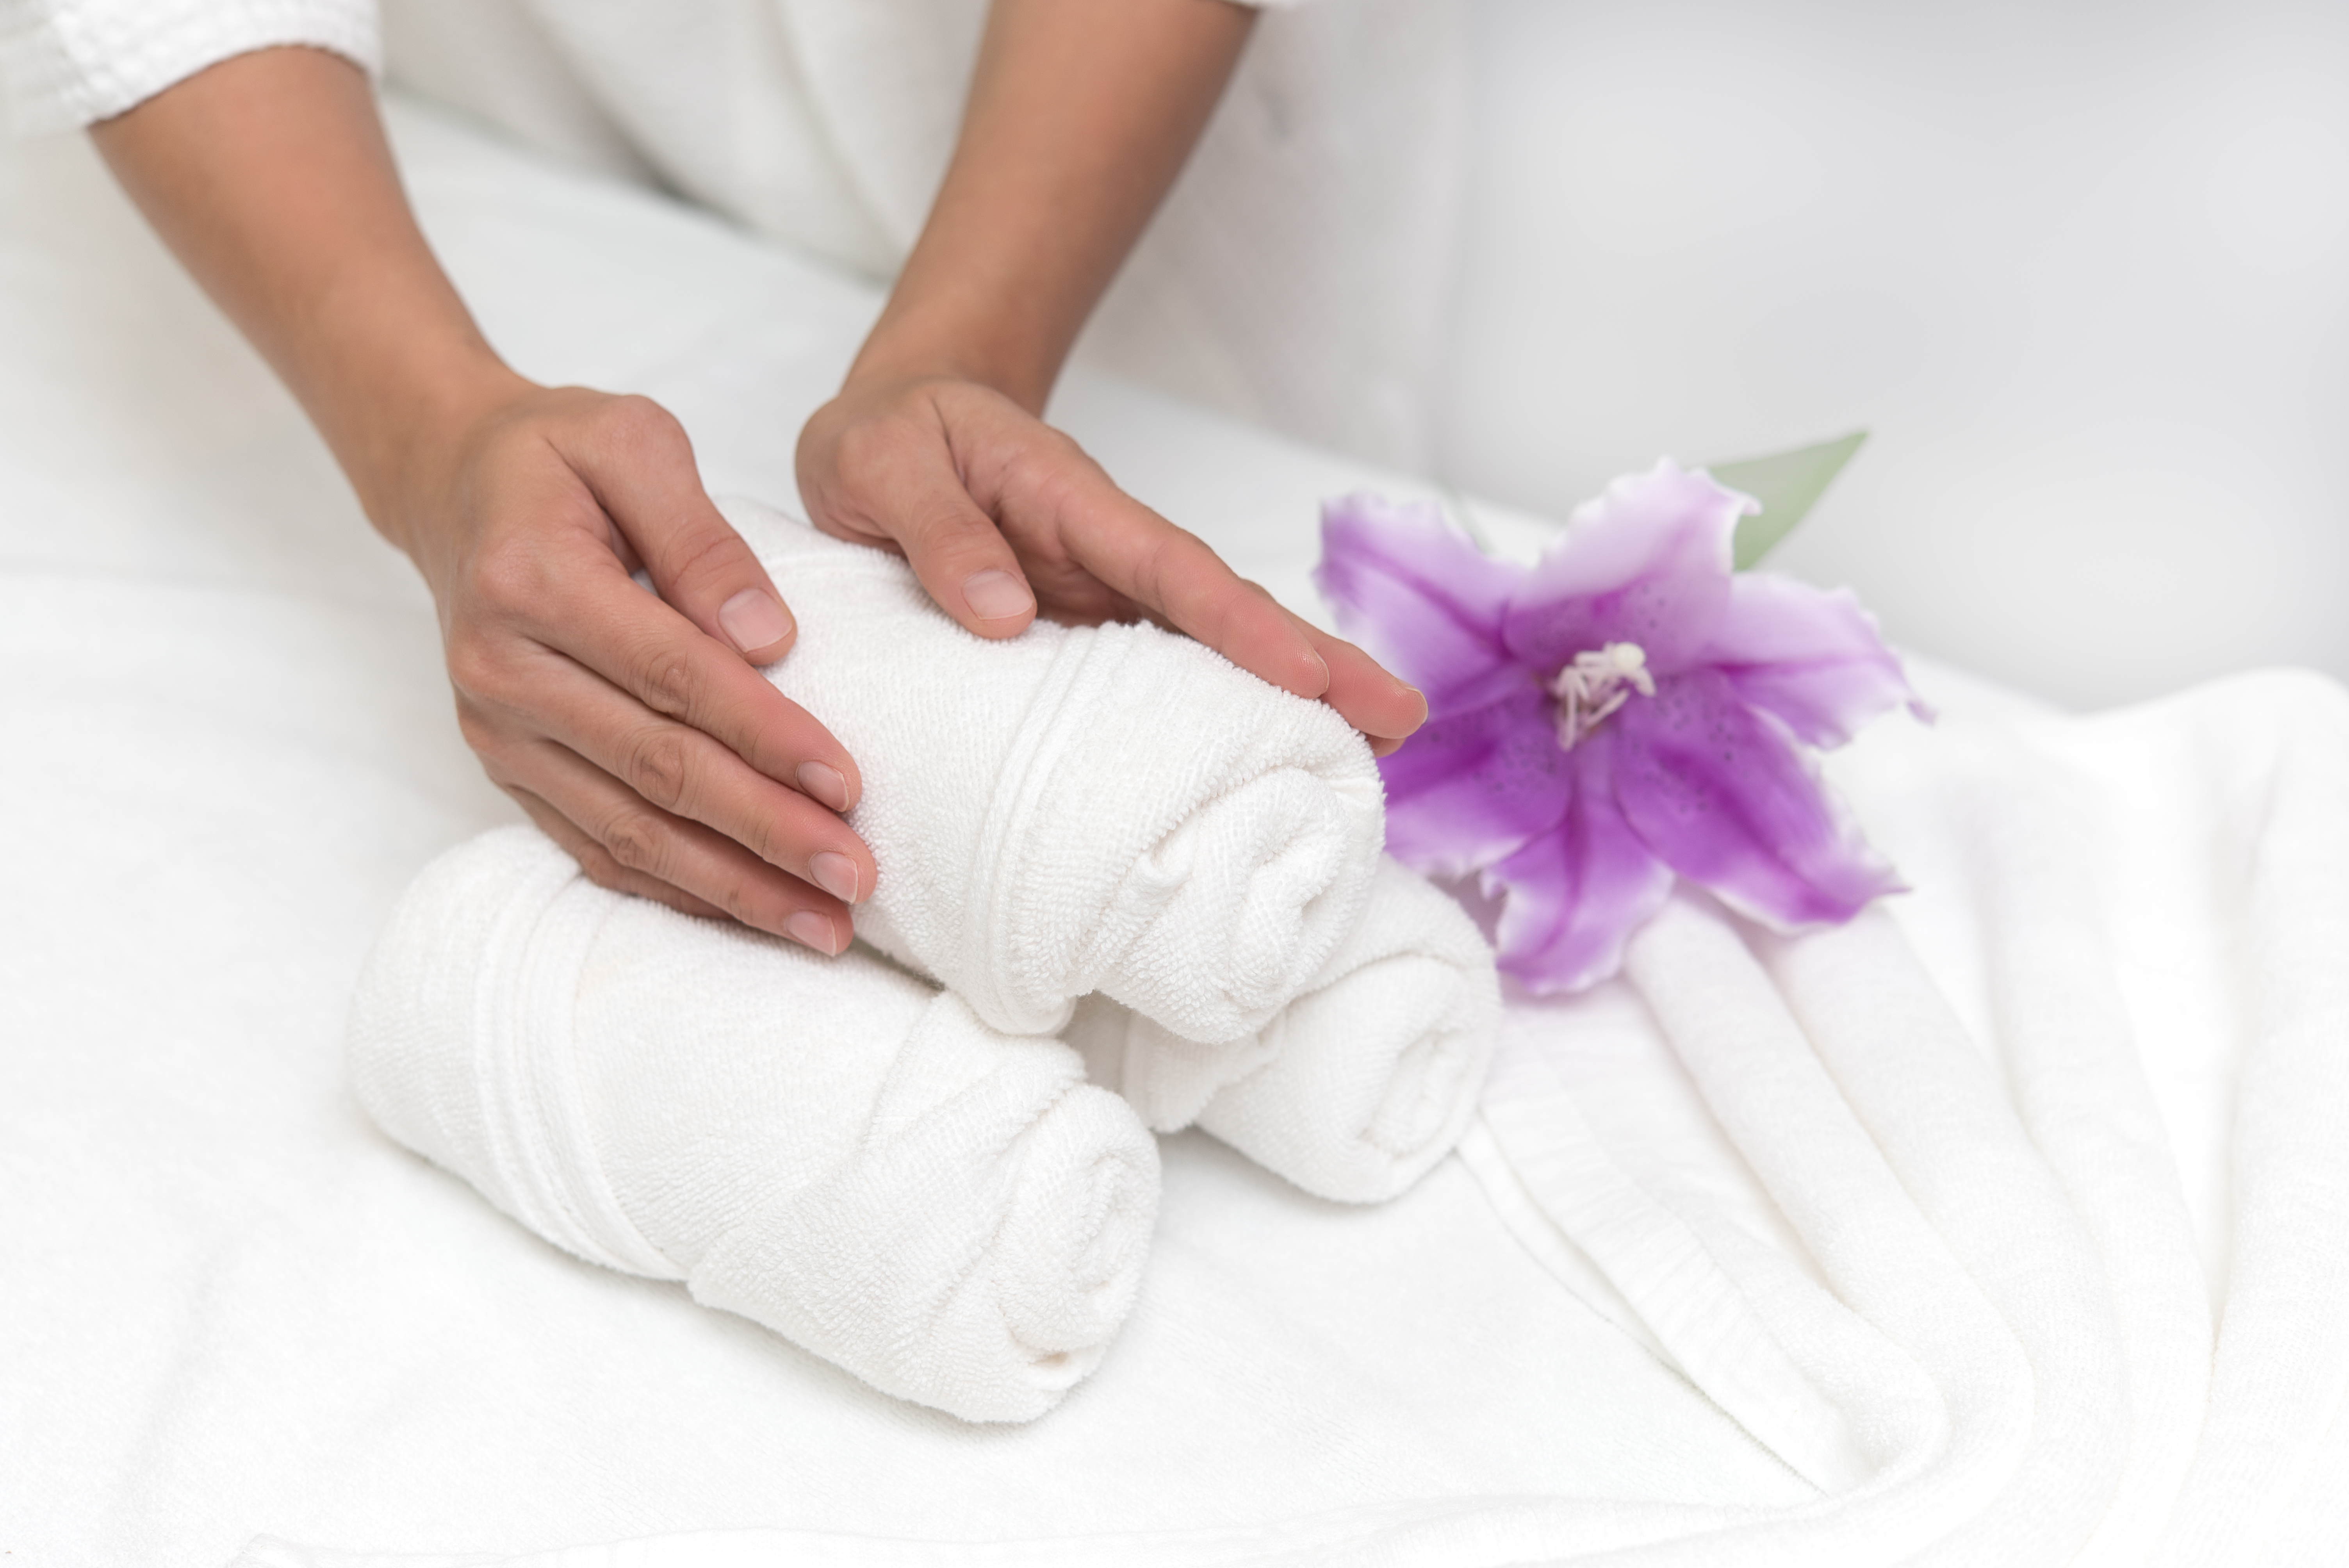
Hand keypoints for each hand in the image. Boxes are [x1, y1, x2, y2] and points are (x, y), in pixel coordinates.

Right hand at [394, 375, 875, 952]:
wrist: (451, 485)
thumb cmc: (559, 455)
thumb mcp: (633, 440)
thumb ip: (703, 537)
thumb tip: (770, 638)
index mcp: (534, 581)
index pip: (674, 676)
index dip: (765, 735)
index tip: (848, 783)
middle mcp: (503, 669)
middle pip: (658, 770)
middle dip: (767, 833)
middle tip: (859, 877)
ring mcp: (498, 731)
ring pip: (630, 830)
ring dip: (733, 886)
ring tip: (826, 925)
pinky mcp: (506, 768)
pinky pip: (596, 847)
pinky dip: (675, 890)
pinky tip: (749, 916)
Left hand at [796, 374, 1427, 753]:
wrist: (882, 438)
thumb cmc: (886, 442)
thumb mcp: (876, 461)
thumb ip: (934, 528)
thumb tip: (1001, 613)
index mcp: (1071, 499)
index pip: (1168, 564)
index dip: (1238, 622)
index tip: (1305, 674)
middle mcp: (1109, 553)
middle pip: (1225, 609)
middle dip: (1315, 664)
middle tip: (1401, 720)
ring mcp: (1106, 599)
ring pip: (1212, 650)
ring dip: (1292, 698)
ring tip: (1374, 757)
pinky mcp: (1090, 636)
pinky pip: (1163, 682)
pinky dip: (1221, 717)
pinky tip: (1269, 764)